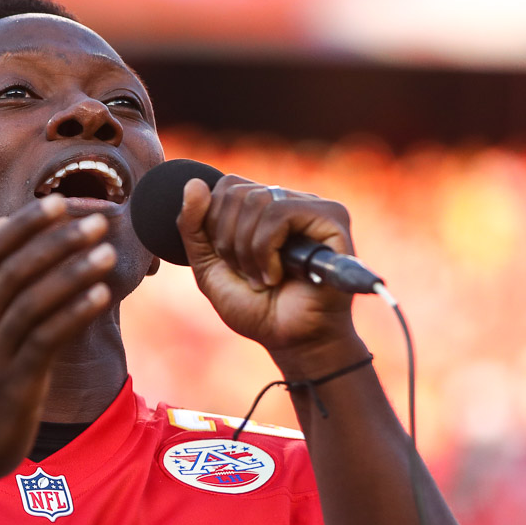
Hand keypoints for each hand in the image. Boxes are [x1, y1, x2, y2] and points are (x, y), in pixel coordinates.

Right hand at [0, 195, 113, 482]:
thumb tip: (2, 236)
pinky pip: (46, 337)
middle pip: (16, 268)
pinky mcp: (15, 381)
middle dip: (58, 240)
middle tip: (98, 220)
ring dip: (73, 271)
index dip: (26, 224)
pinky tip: (101, 296)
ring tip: (107, 252)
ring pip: (33, 299)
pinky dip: (75, 312)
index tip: (60, 201)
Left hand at [175, 175, 360, 371]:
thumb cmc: (257, 309)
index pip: (227, 186)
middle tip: (246, 274)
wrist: (292, 341)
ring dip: (248, 250)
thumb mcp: (209, 268)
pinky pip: (280, 213)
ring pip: (258, 200)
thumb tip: (193, 183)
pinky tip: (277, 276)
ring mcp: (313, 207)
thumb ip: (194, 227)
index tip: (229, 262)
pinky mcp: (332, 218)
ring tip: (262, 279)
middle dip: (228, 241)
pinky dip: (266, 250)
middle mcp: (291, 201)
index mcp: (265, 207)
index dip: (214, 225)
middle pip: (237, 191)